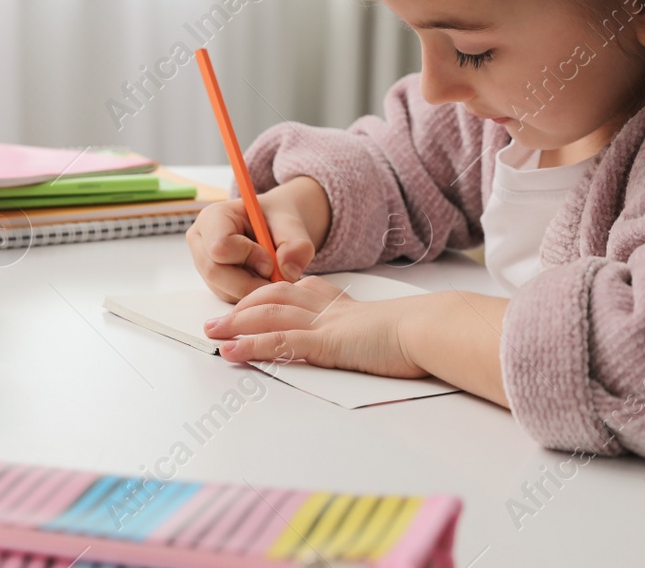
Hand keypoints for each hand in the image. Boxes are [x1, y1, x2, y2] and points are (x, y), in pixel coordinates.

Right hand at [186, 176, 329, 301]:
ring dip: (253, 291)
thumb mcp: (292, 225)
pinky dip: (252, 298)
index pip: (220, 246)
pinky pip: (230, 300)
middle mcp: (201, 243)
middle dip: (251, 282)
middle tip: (277, 279)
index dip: (249, 257)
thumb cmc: (279, 221)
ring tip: (272, 276)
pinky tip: (263, 281)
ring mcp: (205, 266)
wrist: (277, 228)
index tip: (271, 260)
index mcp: (213, 218)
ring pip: (224, 291)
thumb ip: (296, 245)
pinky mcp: (214, 284)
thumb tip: (289, 272)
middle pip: (216, 273)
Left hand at [202, 276, 427, 378]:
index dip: (270, 295)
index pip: (299, 291)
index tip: (252, 300)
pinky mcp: (324, 343)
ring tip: (211, 334)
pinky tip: (230, 352)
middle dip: (243, 307)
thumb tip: (385, 345)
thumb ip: (380, 335)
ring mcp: (325, 324)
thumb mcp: (395, 332)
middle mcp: (330, 309)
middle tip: (218, 319)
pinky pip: (278, 342)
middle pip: (275, 298)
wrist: (433, 329)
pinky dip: (250, 345)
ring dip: (235, 324)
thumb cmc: (424, 334)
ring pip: (269, 317)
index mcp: (346, 305)